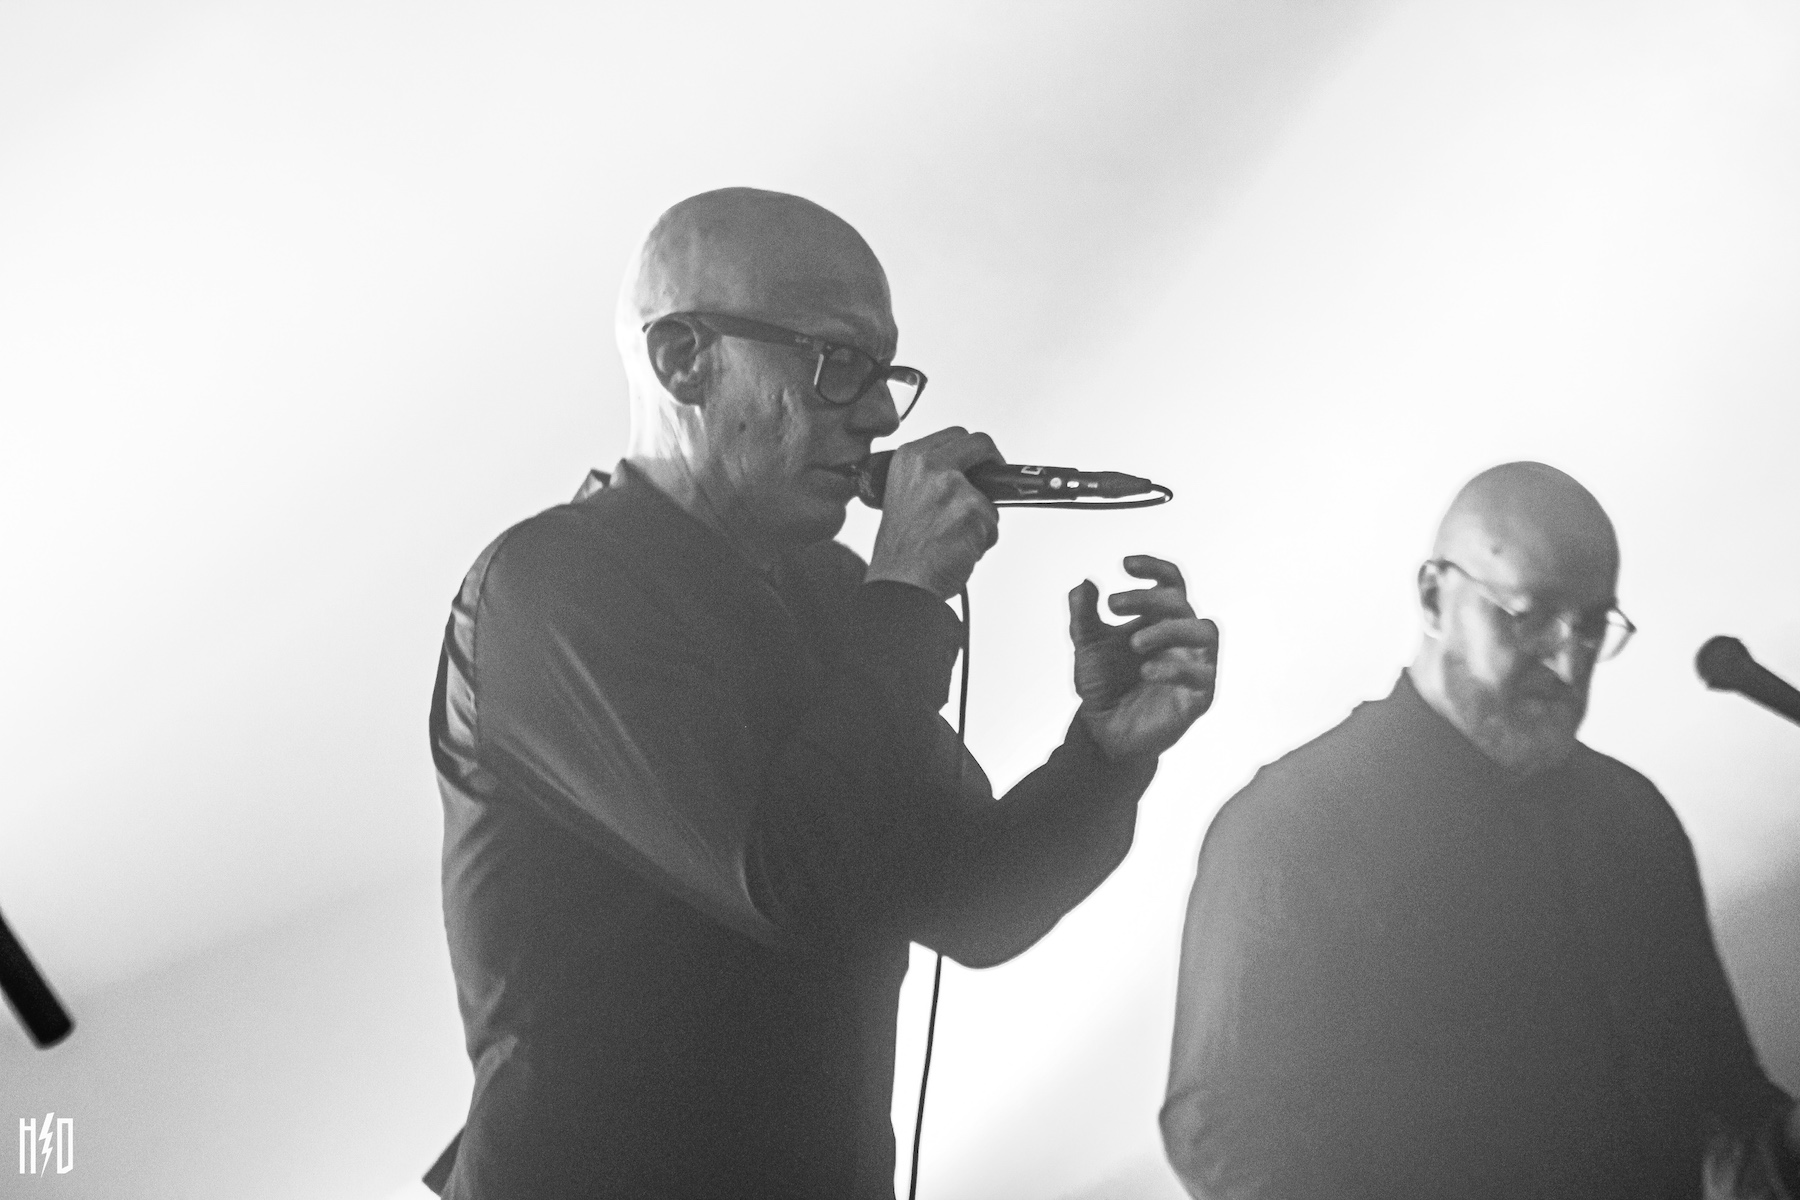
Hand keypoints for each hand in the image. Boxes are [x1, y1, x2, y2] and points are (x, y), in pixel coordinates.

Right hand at [865, 427, 1002, 599]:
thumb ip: (932, 479)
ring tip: (957, 537)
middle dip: (994, 462)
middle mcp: (929, 465)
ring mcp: (952, 485)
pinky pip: (992, 523)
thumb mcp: (905, 497)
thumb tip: (967, 478)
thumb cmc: (901, 551)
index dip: (973, 450)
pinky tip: (960, 549)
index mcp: (909, 458)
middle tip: (996, 481)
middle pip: (980, 443)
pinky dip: (983, 539)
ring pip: (988, 493)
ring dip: (981, 517)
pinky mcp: (972, 509)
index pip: (955, 436)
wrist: (900, 582)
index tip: (980, 462)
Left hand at [1069, 556, 1217, 761]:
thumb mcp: (1087, 647)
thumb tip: (1083, 583)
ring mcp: (1194, 666)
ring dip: (1169, 629)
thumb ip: (1083, 616)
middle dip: (1147, 599)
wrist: (1103, 733)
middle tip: (1113, 606)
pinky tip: (1145, 671)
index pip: (1170, 583)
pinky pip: (1201, 674)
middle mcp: (1182, 639)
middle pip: (1180, 603)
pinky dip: (1174, 668)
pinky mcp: (1198, 697)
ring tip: (1134, 643)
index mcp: (1160, 620)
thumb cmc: (1104, 685)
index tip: (1125, 564)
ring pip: (1205, 631)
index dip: (1155, 568)